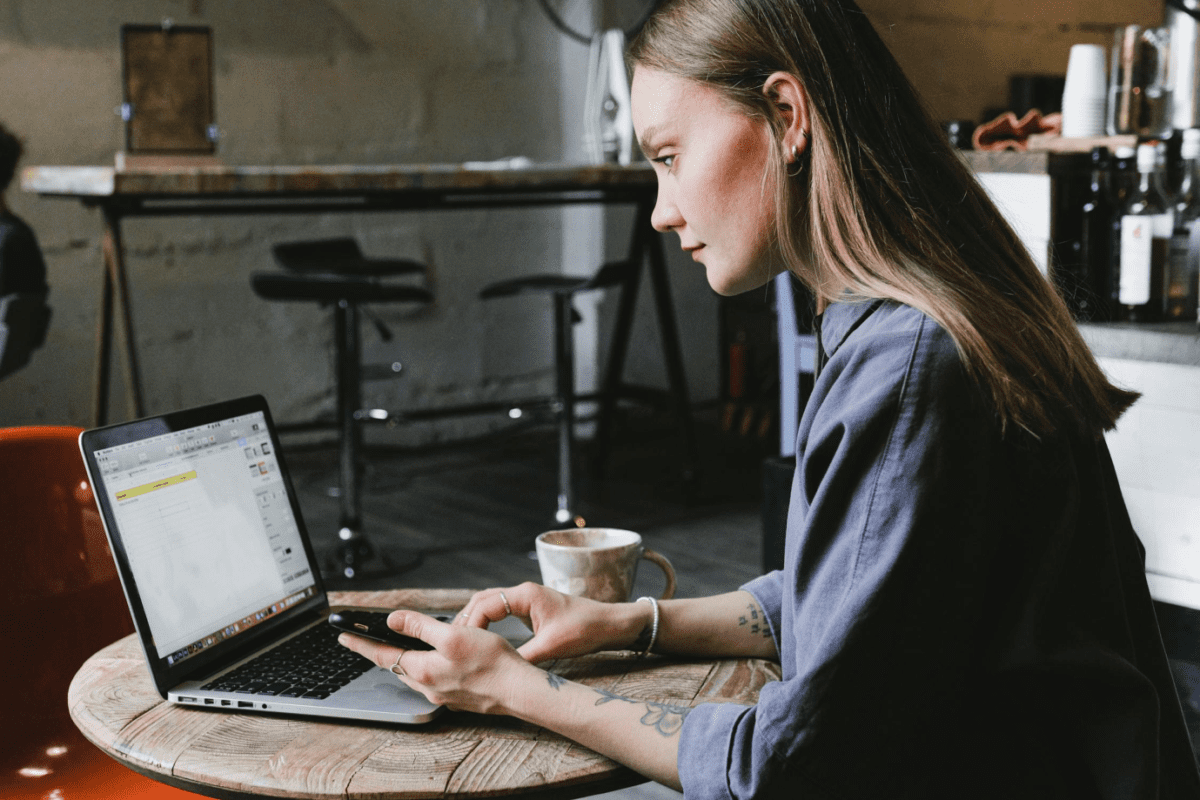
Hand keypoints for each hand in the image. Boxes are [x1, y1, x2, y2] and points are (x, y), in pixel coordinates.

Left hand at [337, 609, 536, 714]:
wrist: (518, 690)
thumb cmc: (492, 662)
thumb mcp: (453, 635)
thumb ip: (420, 627)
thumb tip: (393, 620)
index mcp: (422, 670)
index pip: (382, 654)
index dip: (361, 643)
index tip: (343, 635)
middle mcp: (428, 687)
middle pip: (395, 666)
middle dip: (379, 652)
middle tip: (364, 639)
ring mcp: (442, 695)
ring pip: (413, 674)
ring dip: (401, 660)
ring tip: (393, 647)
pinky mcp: (457, 697)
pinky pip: (431, 680)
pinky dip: (422, 667)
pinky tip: (431, 661)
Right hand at [455, 582, 644, 662]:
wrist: (609, 623)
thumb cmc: (584, 630)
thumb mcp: (552, 647)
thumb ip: (523, 657)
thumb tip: (498, 671)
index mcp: (526, 594)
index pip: (485, 604)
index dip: (470, 625)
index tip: (463, 645)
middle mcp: (523, 592)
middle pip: (481, 600)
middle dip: (465, 621)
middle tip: (453, 643)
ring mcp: (526, 598)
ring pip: (489, 604)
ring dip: (475, 621)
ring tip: (462, 643)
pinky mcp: (530, 608)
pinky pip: (500, 611)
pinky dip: (487, 622)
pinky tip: (481, 640)